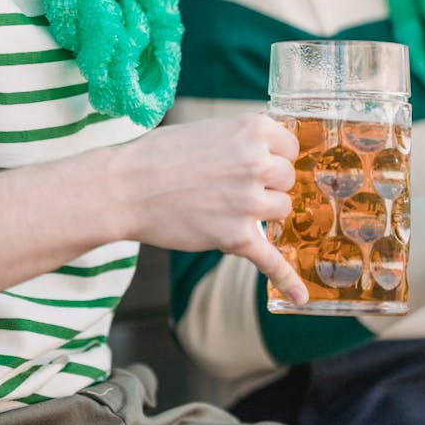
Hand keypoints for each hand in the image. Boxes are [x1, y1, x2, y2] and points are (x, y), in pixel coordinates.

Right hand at [111, 113, 307, 305]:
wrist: (125, 186)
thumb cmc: (160, 155)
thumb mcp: (210, 130)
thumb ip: (245, 140)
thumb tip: (273, 157)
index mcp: (253, 129)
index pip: (290, 147)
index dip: (272, 156)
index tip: (253, 162)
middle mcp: (258, 162)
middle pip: (287, 180)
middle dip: (265, 184)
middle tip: (230, 185)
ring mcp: (250, 201)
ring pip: (282, 211)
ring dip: (261, 212)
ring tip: (225, 207)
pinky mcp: (237, 236)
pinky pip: (271, 259)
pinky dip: (286, 277)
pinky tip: (299, 295)